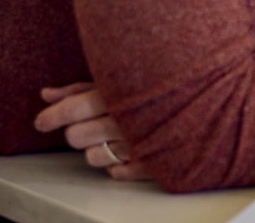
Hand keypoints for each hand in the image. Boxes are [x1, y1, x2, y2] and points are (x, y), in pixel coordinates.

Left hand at [34, 83, 149, 180]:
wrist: (211, 104)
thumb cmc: (152, 90)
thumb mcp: (118, 82)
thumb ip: (80, 89)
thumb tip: (46, 95)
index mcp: (120, 95)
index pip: (73, 109)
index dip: (52, 116)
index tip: (42, 122)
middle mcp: (128, 122)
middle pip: (76, 136)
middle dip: (79, 131)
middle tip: (94, 123)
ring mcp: (140, 145)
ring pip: (93, 158)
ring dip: (98, 149)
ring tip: (115, 136)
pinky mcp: (151, 164)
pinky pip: (117, 172)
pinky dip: (119, 163)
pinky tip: (129, 150)